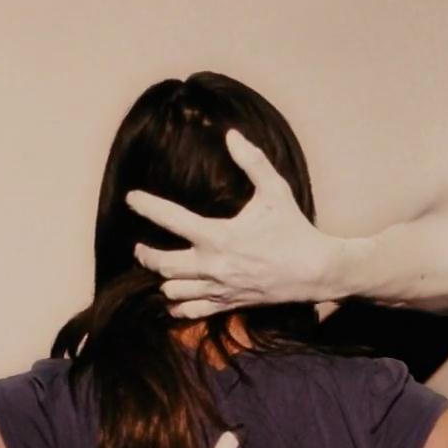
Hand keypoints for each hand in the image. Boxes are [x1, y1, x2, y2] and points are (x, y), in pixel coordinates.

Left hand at [125, 129, 342, 315]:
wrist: (315, 271)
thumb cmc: (294, 230)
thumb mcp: (275, 190)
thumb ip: (252, 161)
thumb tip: (232, 135)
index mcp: (217, 235)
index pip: (170, 219)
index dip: (146, 206)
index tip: (131, 198)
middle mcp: (212, 265)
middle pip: (162, 264)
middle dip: (144, 255)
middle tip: (138, 246)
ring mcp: (219, 288)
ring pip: (172, 291)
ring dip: (161, 280)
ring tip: (158, 270)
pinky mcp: (229, 304)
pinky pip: (192, 311)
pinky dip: (178, 306)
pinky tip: (174, 299)